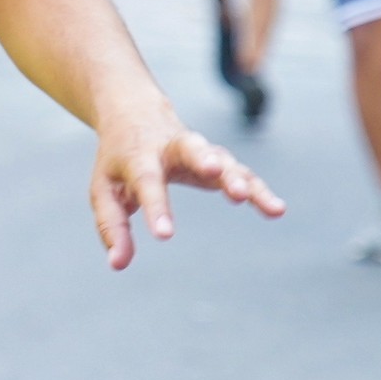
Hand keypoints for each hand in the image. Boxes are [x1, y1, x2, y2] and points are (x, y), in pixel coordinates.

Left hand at [88, 113, 285, 270]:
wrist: (135, 114)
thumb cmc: (118, 162)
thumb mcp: (104, 190)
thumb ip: (112, 226)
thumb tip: (118, 265)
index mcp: (138, 155)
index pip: (147, 181)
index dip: (157, 208)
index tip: (165, 236)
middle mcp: (171, 147)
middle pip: (190, 147)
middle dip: (204, 159)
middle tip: (216, 171)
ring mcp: (199, 150)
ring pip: (223, 159)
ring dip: (237, 177)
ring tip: (253, 199)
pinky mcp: (218, 159)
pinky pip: (241, 173)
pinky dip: (258, 189)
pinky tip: (276, 209)